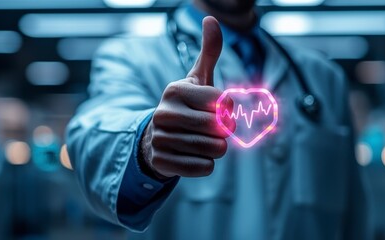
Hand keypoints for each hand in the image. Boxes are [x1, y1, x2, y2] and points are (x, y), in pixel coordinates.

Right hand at [139, 16, 235, 178]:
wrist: (156, 136)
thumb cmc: (187, 104)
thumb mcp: (197, 78)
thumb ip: (209, 51)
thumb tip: (211, 19)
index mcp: (175, 90)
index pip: (222, 102)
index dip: (228, 108)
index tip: (219, 108)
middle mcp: (164, 113)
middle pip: (219, 128)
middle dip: (224, 131)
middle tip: (214, 129)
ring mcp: (161, 138)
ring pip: (214, 150)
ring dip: (217, 149)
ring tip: (204, 141)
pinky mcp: (162, 162)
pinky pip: (204, 168)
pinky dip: (206, 164)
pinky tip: (195, 155)